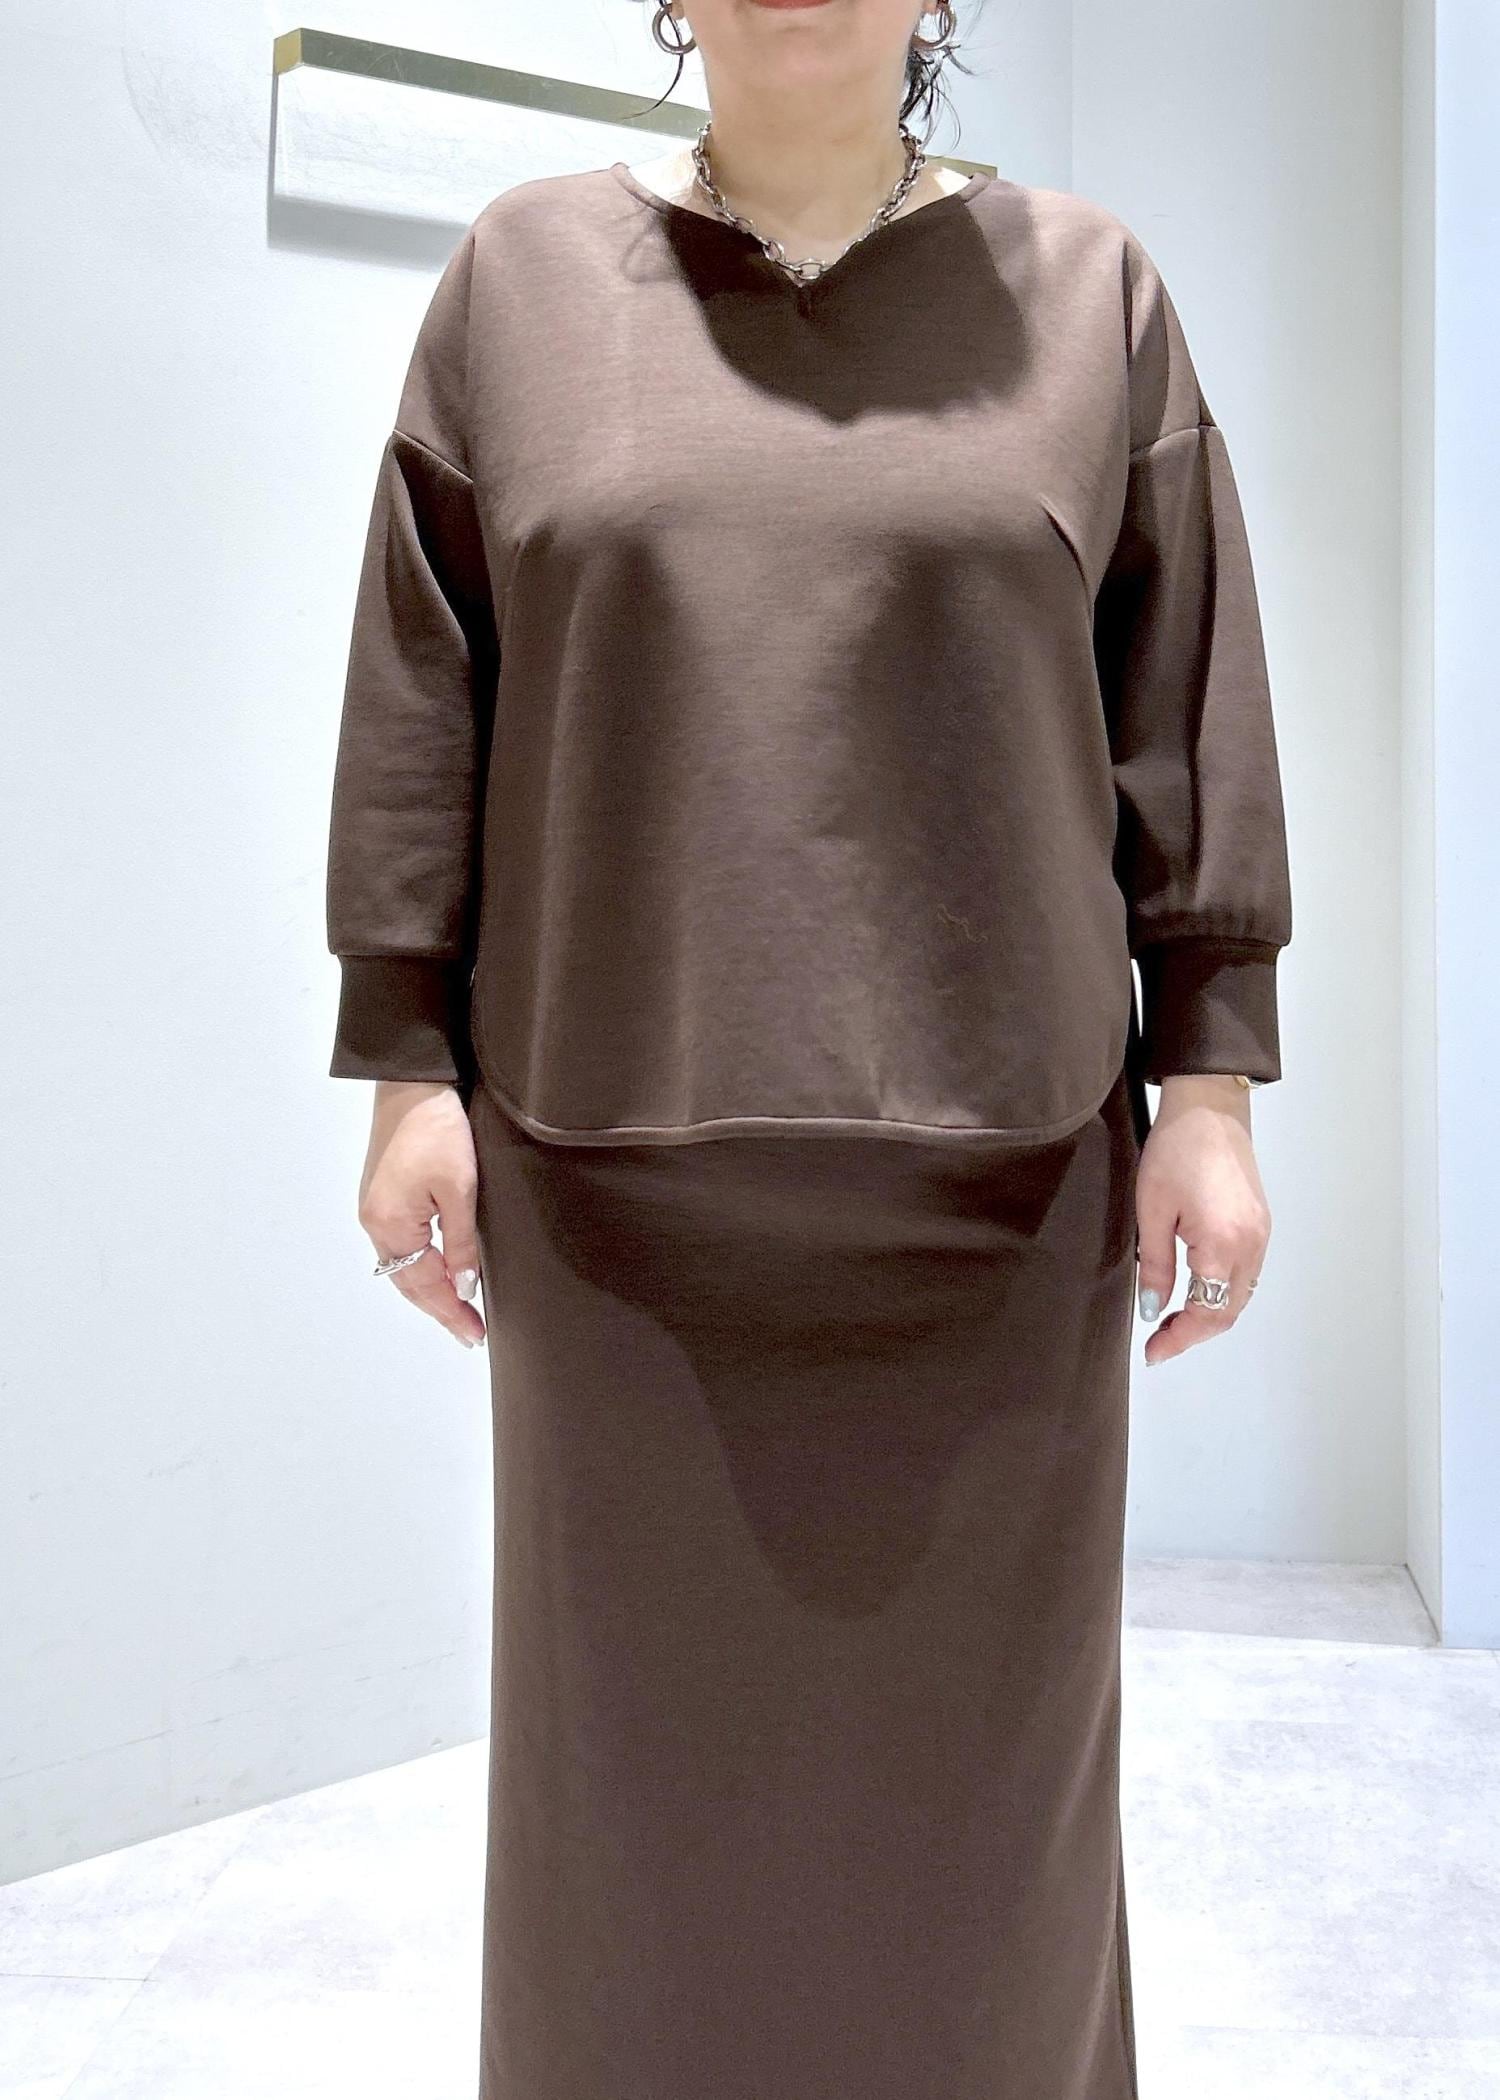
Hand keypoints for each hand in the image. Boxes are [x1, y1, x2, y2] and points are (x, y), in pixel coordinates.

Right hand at [357, 1081, 485, 1348]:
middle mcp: (375, 1223)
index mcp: (390, 1225)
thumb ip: (461, 1242)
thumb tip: (464, 1286)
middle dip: (439, 1309)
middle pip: (407, 1282)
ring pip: (402, 1266)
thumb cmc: (437, 1130)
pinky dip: (420, 1266)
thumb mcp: (460, 1189)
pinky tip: (439, 1271)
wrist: (414, 1084)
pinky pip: (400, 1246)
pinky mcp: (382, 1196)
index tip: (473, 1335)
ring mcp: (374, 1209)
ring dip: (429, 1290)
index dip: (451, 1312)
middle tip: (469, 1332)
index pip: (424, 1285)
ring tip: (458, 1310)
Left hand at [1133, 1074, 1269, 1366]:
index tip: (1154, 1352)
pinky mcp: (1260, 1222)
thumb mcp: (1152, 1210)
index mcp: (1224, 1244)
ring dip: (1210, 1313)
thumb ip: (1156, 1266)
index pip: (1207, 1312)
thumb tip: (1153, 1309)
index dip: (1180, 1339)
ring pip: (1240, 1295)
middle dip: (1195, 1332)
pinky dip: (1223, 1291)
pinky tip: (1196, 1289)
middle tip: (1159, 1340)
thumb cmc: (1177, 1149)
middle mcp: (1252, 1244)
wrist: (1210, 1107)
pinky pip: (1246, 1274)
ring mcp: (1261, 1234)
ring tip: (1173, 1319)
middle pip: (1229, 1310)